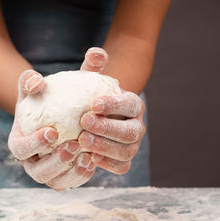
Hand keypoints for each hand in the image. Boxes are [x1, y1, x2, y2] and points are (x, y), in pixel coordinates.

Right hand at [8, 47, 108, 189]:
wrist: (58, 115)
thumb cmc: (44, 99)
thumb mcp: (36, 87)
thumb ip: (32, 79)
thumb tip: (36, 79)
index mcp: (19, 143)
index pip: (21, 149)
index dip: (34, 144)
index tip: (52, 132)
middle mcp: (31, 163)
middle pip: (38, 172)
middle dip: (55, 161)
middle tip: (74, 145)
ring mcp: (47, 174)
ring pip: (56, 181)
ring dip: (71, 171)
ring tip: (87, 155)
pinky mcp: (62, 179)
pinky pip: (71, 182)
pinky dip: (81, 175)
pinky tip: (95, 161)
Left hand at [78, 51, 145, 174]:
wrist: (86, 121)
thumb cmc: (86, 97)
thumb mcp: (87, 81)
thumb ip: (92, 67)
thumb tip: (95, 53)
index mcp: (133, 104)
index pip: (130, 103)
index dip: (114, 104)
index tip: (93, 103)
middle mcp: (137, 125)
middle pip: (131, 131)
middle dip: (108, 128)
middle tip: (84, 123)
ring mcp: (132, 145)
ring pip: (127, 150)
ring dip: (105, 147)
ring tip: (82, 142)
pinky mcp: (123, 161)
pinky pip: (121, 166)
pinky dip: (107, 164)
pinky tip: (88, 159)